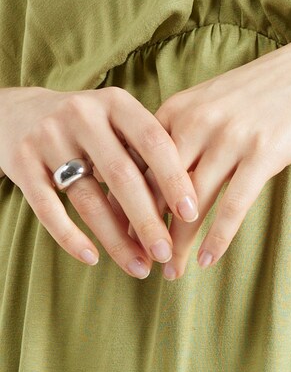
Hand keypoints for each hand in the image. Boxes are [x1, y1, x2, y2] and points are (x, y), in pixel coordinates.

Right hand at [0, 85, 200, 276]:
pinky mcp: (21, 162)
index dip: (174, 180)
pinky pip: (48, 208)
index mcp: (116, 103)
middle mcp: (82, 114)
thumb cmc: (90, 129)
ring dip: (116, 239)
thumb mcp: (119, 124)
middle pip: (122, 175)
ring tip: (139, 268)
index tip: (191, 215)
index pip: (153, 142)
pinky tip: (92, 258)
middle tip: (166, 254)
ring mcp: (48, 137)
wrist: (18, 113)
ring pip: (88, 198)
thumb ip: (148, 154)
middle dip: (148, 220)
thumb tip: (188, 211)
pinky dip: (70, 237)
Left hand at [147, 23, 290, 278]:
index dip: (127, 202)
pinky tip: (209, 259)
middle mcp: (197, 122)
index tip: (120, 232)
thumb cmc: (269, 89)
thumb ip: (188, 131)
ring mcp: (230, 137)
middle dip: (146, 229)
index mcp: (179, 109)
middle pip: (160, 187)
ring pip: (192, 202)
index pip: (141, 164)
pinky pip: (233, 204)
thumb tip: (165, 172)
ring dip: (179, 242)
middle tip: (138, 260)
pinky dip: (218, 236)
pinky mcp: (262, 153)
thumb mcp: (216, 101)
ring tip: (172, 272)